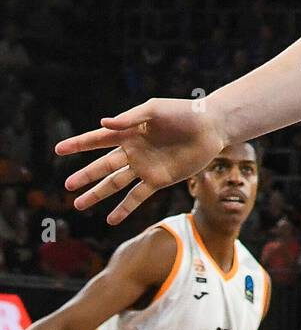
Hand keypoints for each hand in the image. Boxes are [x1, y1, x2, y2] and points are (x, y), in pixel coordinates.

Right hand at [56, 98, 228, 224]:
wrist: (212, 126)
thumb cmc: (184, 112)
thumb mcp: (155, 109)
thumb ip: (130, 118)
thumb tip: (103, 123)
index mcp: (131, 131)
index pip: (99, 139)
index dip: (79, 144)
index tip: (59, 149)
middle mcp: (135, 150)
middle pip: (103, 165)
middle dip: (85, 176)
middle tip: (67, 186)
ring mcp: (146, 166)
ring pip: (115, 183)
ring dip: (97, 194)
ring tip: (78, 205)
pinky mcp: (159, 180)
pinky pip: (137, 196)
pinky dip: (123, 208)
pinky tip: (111, 219)